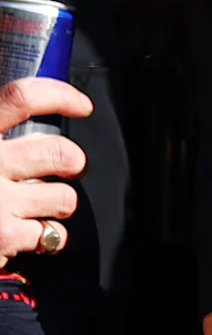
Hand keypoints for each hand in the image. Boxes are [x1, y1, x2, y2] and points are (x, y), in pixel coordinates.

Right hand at [0, 79, 87, 261]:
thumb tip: (21, 111)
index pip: (22, 99)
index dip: (60, 97)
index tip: (80, 106)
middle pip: (60, 153)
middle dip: (71, 162)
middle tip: (62, 168)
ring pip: (64, 197)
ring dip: (57, 203)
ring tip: (33, 205)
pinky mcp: (4, 235)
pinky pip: (53, 234)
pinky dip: (45, 237)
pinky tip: (22, 233)